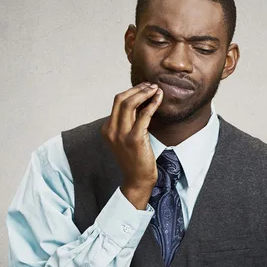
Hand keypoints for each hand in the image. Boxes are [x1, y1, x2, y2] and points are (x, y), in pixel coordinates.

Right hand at [101, 82, 163, 208]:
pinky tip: (159, 98)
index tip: (144, 87)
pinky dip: (152, 103)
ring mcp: (121, 135)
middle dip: (137, 89)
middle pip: (121, 99)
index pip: (117, 102)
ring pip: (130, 103)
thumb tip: (140, 101)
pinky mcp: (135, 139)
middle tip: (151, 85)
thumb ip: (128, 122)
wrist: (137, 180)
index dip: (132, 91)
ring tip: (156, 89)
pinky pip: (144, 115)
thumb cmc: (135, 159)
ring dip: (145, 93)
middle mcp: (111, 130)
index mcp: (107, 129)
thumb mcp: (125, 138)